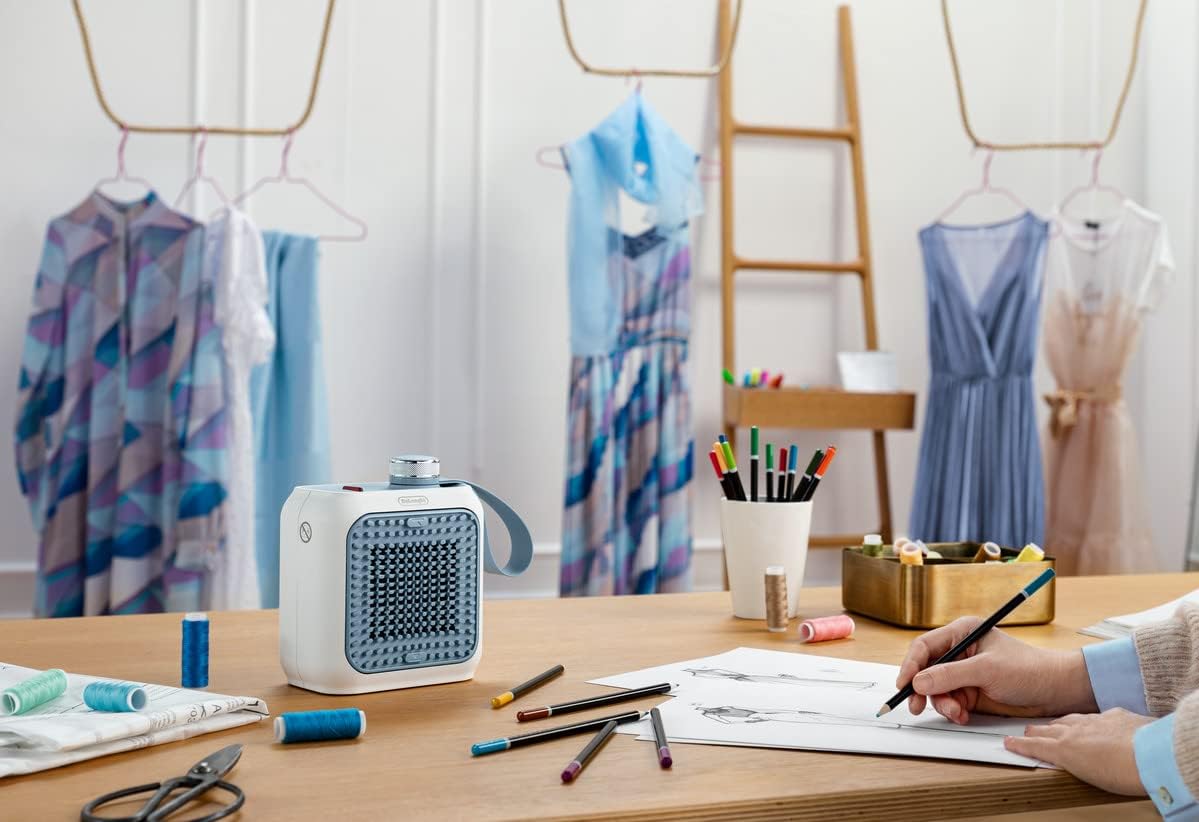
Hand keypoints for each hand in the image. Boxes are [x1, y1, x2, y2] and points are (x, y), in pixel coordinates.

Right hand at [898, 617, 1097, 723]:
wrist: (1056, 691)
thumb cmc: (1029, 670)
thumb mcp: (986, 670)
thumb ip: (950, 675)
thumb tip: (918, 681)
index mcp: (962, 633)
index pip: (925, 646)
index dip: (910, 665)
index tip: (904, 684)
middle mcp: (960, 652)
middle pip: (926, 670)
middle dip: (922, 689)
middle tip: (916, 706)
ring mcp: (964, 673)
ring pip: (936, 690)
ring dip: (942, 703)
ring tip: (956, 712)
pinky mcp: (970, 692)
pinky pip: (949, 702)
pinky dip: (952, 711)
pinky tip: (964, 715)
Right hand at [1005, 709, 1150, 795]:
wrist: (1152, 753)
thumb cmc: (1124, 772)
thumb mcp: (1090, 777)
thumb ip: (1075, 765)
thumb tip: (1073, 762)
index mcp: (1064, 748)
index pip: (1035, 745)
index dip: (1019, 744)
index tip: (1008, 742)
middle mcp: (1075, 730)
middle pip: (1047, 729)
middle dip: (1034, 731)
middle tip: (1026, 733)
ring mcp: (1095, 720)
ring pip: (1068, 719)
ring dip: (1059, 724)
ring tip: (1054, 727)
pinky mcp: (1114, 715)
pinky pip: (1096, 716)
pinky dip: (1090, 721)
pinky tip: (1094, 723)